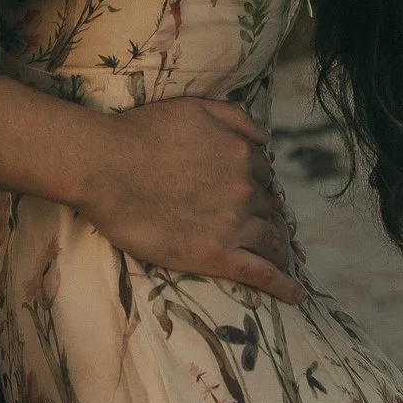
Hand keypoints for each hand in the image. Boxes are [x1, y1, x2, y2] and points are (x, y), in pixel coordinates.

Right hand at [71, 98, 308, 304]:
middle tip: (265, 226)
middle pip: (269, 207)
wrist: (105, 166)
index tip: (254, 195)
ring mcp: (232, 225)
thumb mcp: (194, 108)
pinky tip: (297, 295)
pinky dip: (284, 285)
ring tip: (284, 259)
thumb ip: (235, 119)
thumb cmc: (141, 133)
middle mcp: (243, 190)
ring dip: (280, 248)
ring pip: (271, 240)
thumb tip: (268, 139)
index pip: (263, 174)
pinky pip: (261, 274)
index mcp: (240, 154)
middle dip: (269, 215)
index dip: (259, 184)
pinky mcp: (215, 256)